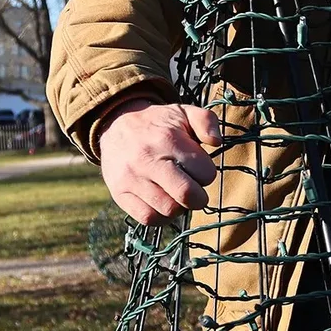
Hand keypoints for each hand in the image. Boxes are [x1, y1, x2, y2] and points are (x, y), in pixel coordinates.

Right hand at [97, 98, 220, 226]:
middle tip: (193, 189)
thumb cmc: (157, 123)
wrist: (115, 125)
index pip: (204, 173)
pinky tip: (162, 204)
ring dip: (180, 207)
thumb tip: (216, 142)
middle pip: (187, 194)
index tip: (198, 169)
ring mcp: (132, 179)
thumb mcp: (184, 111)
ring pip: (169, 210)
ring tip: (176, 195)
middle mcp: (148, 160)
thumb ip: (207, 121)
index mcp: (168, 139)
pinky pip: (148, 218)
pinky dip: (161, 216)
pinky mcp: (120, 194)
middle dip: (198, 197)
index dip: (207, 174)